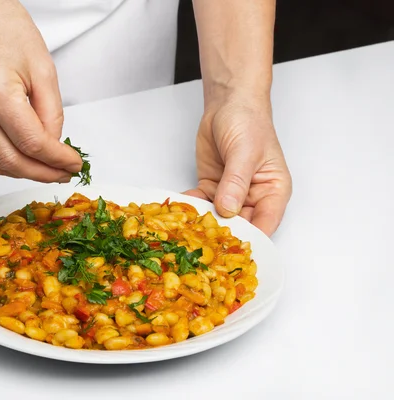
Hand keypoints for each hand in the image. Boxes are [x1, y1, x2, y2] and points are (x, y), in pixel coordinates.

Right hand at [0, 0, 81, 181]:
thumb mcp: (44, 70)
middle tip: (64, 174)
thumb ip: (51, 114)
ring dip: (25, 172)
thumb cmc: (6, 29)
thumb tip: (53, 148)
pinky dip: (7, 161)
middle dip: (42, 173)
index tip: (73, 163)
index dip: (57, 160)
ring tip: (49, 169)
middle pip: (10, 161)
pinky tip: (26, 158)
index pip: (31, 143)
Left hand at [185, 92, 291, 235]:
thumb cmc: (248, 123)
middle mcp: (254, 198)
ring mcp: (232, 194)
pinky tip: (178, 211)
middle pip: (240, 226)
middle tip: (200, 244)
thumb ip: (236, 182)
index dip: (249, 239)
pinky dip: (191, 208)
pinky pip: (202, 204)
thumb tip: (229, 210)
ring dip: (202, 223)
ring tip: (185, 230)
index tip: (231, 251)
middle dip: (221, 235)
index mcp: (273, 192)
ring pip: (218, 218)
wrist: (228, 104)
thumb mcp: (244, 152)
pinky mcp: (213, 188)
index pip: (265, 224)